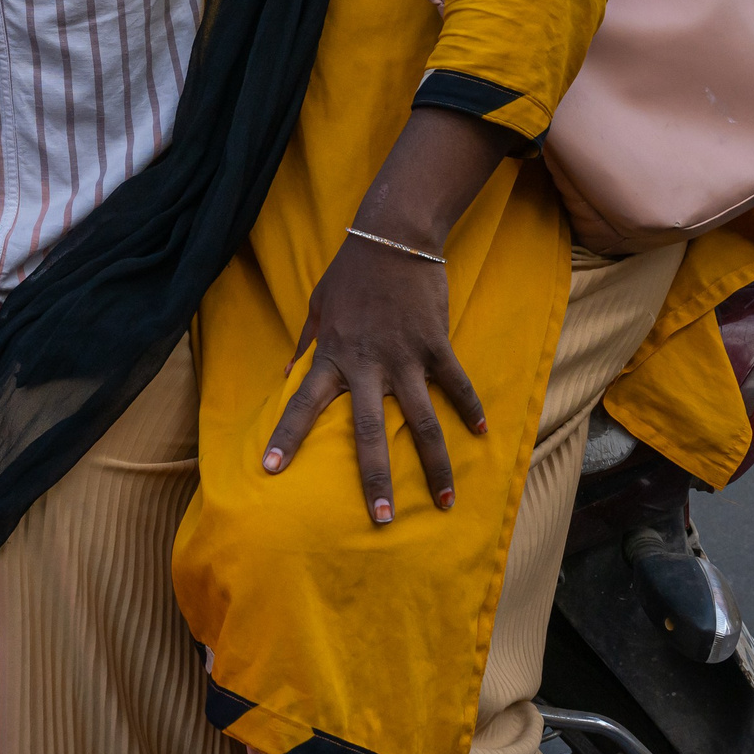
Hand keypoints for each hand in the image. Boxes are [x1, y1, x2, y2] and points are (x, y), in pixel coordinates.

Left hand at [263, 230, 485, 524]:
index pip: (302, 403)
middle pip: (367, 431)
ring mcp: (404, 357)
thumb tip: (287, 374)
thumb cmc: (350, 272)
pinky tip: (482, 434)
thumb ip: (306, 343)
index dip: (286, 436)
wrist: (392, 236)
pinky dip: (470, 409)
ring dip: (434, 463)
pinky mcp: (435, 345)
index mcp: (332, 356)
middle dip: (373, 477)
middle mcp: (366, 365)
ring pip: (421, 421)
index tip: (271, 469)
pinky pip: (456, 384)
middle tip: (379, 518)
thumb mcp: (318, 305)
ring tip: (444, 501)